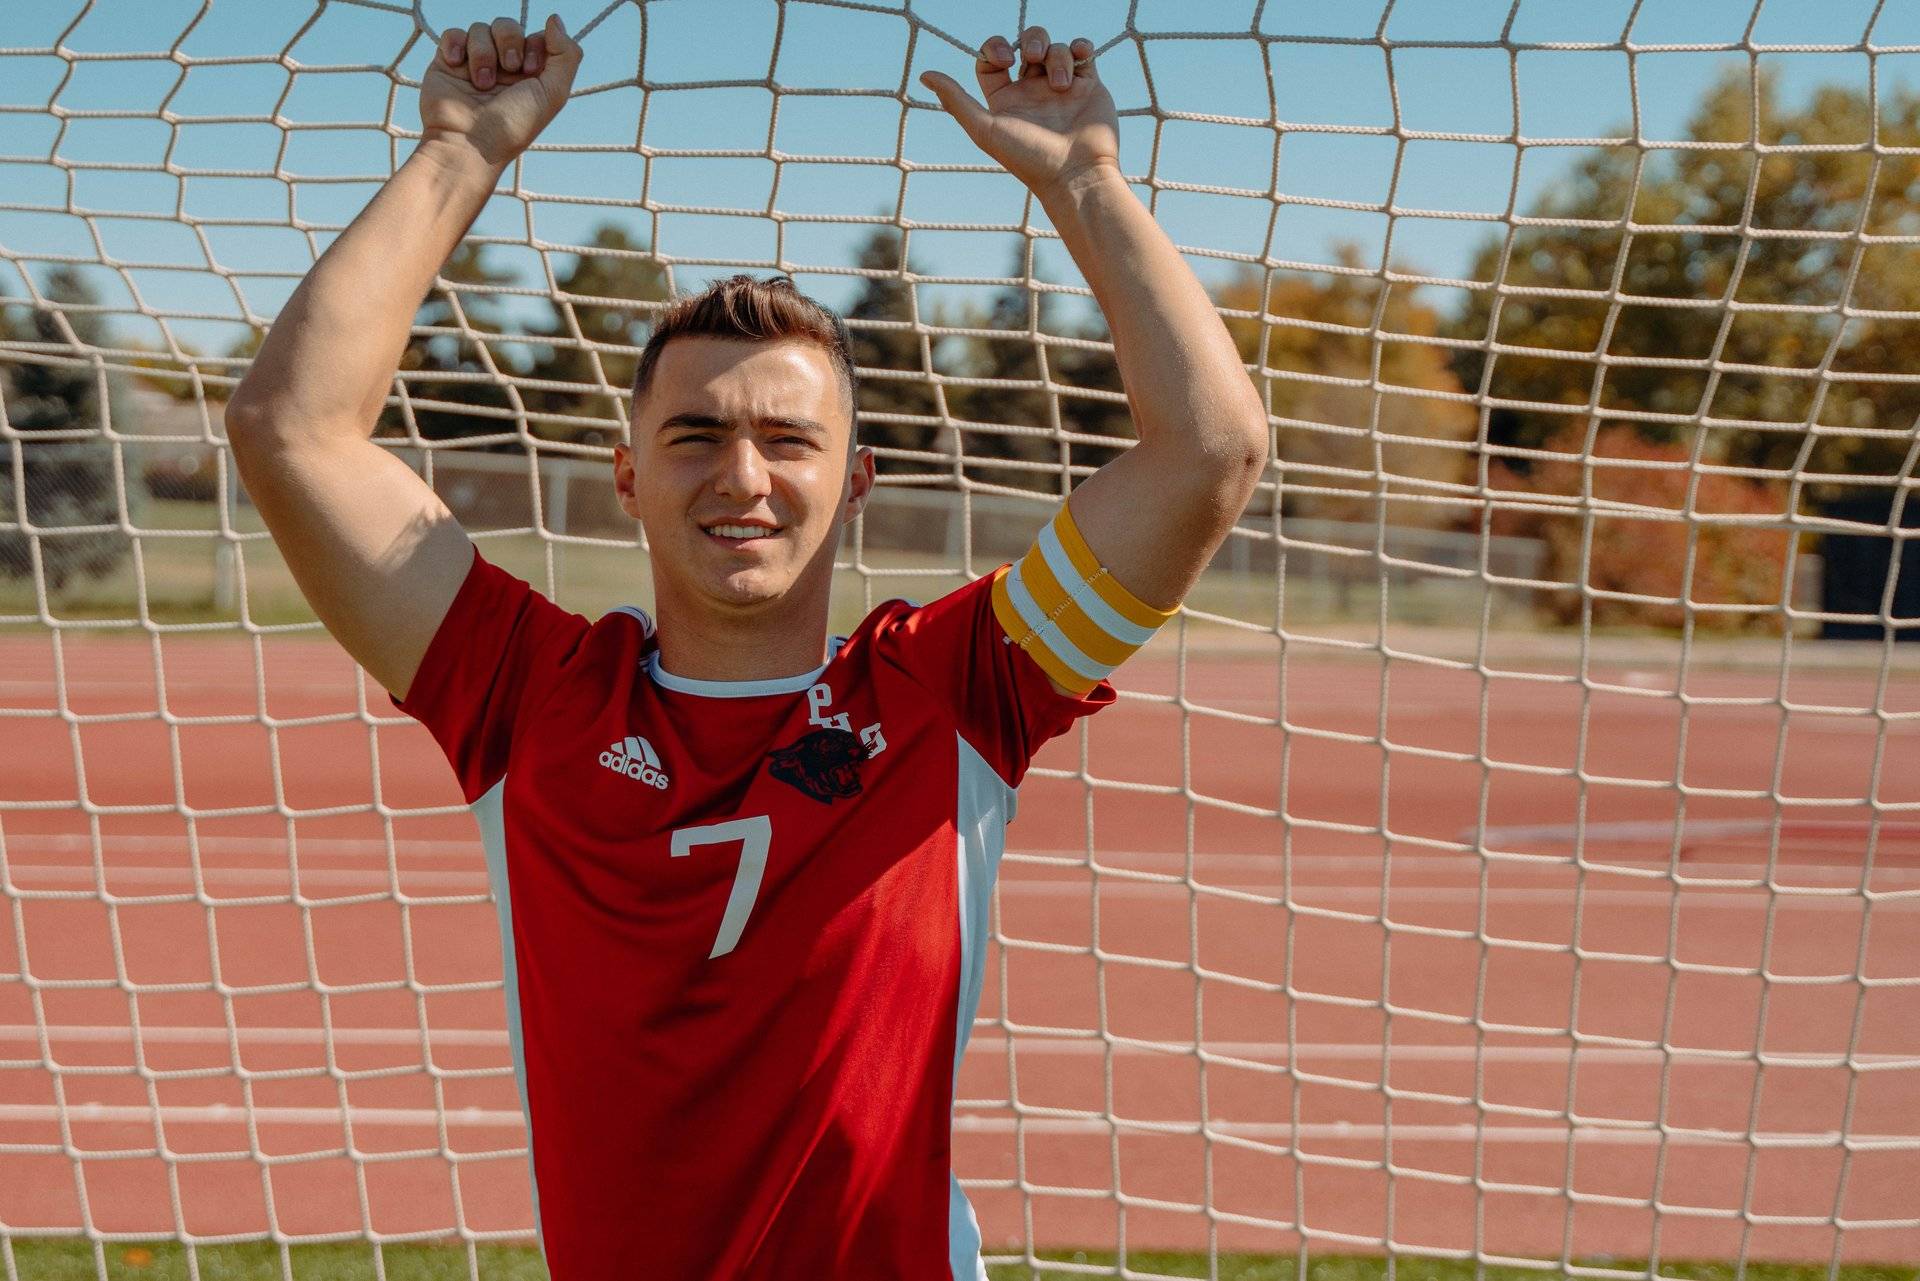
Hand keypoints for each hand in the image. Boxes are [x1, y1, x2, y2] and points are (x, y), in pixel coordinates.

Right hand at [419, 14, 580, 168]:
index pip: (537, 37)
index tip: (529, 71)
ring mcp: (475, 63)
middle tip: (508, 70)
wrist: (467, 144)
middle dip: (509, 43)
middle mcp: (504, 67)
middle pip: (508, 25)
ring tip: (481, 83)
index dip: (535, 45)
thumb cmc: (512, 125)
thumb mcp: (553, 94)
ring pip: (481, 28)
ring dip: (483, 53)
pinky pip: (454, 33)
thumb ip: (566, 55)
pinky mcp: (448, 62)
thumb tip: (555, 18)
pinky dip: (456, 44)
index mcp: (530, 75)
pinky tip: (457, 65)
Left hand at [919, 27, 1120, 203]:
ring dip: (1057, 55)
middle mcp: (1032, 91)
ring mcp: (1061, 87)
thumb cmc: (1029, 158)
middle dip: (1031, 40)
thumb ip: (956, 100)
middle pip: (1027, 44)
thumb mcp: (985, 130)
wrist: (1076, 175)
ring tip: (1061, 84)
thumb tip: (924, 74)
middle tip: (1033, 57)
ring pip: (1055, 47)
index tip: (1005, 61)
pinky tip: (1079, 58)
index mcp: (1006, 100)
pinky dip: (1080, 48)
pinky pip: (1083, 53)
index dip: (995, 48)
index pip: (992, 60)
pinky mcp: (1088, 86)